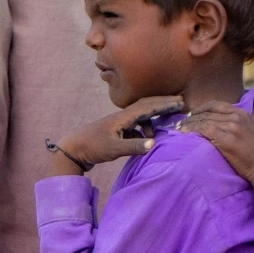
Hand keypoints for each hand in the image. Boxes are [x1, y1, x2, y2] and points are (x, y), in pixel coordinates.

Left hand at [49, 96, 184, 175]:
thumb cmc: (91, 147)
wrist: (72, 150)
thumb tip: (154, 143)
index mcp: (122, 117)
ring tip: (166, 124)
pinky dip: (146, 127)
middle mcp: (122, 116)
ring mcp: (119, 123)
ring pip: (142, 115)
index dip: (164, 104)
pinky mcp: (116, 131)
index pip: (147, 107)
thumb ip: (133, 146)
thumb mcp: (113, 149)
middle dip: (164, 103)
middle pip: (146, 105)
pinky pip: (136, 124)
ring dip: (155, 117)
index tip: (180, 102)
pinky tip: (148, 137)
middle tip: (181, 103)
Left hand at [183, 102, 253, 235]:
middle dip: (192, 117)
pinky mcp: (226, 139)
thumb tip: (246, 114)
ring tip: (179, 128)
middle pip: (208, 112)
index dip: (202, 108)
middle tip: (181, 123)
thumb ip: (251, 119)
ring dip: (188, 124)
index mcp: (243, 114)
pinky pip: (203, 129)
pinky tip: (183, 133)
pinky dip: (191, 129)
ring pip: (203, 120)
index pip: (217, 105)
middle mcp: (237, 117)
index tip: (193, 114)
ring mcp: (231, 127)